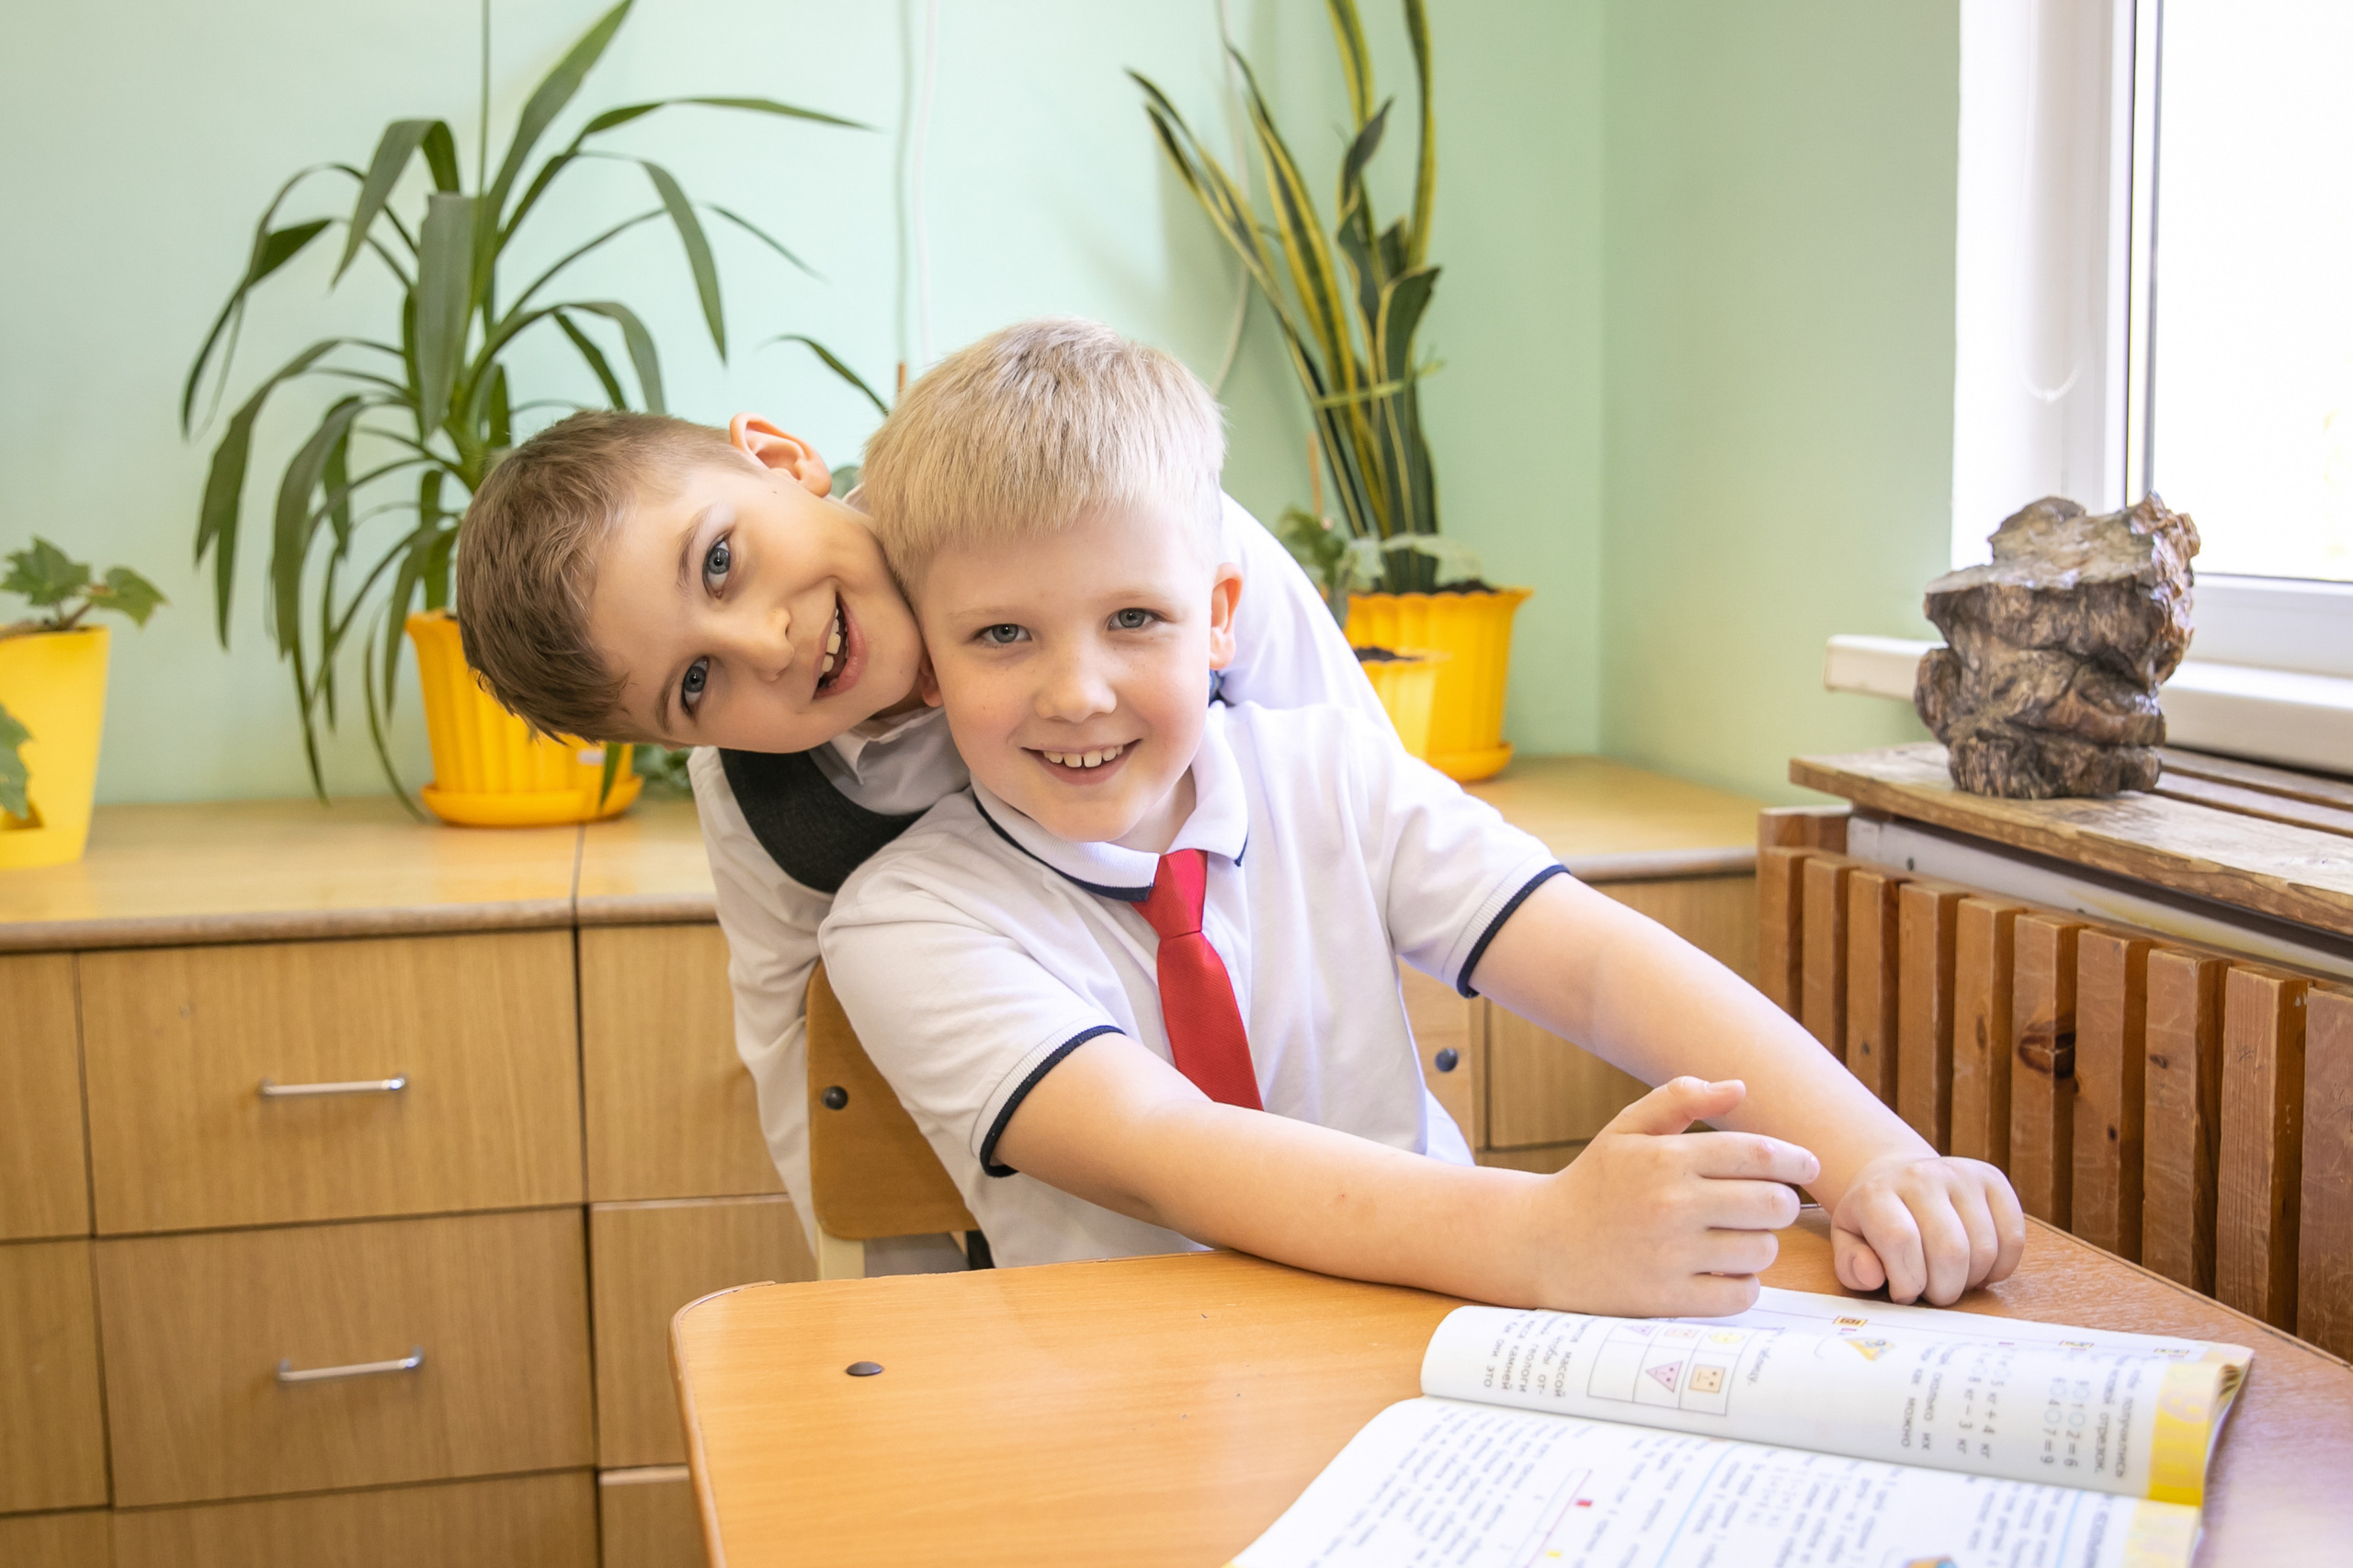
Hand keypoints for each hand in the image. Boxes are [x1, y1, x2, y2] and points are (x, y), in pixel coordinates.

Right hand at [1529, 1077, 1818, 1316]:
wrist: (1540, 1243)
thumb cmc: (1593, 1183)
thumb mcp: (1626, 1130)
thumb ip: (1679, 1099)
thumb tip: (1738, 1087)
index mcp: (1666, 1157)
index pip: (1758, 1154)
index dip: (1796, 1160)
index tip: (1808, 1167)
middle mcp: (1672, 1204)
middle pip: (1774, 1204)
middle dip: (1782, 1203)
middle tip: (1767, 1206)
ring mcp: (1671, 1255)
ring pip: (1762, 1250)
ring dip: (1761, 1244)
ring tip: (1735, 1239)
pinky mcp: (1668, 1299)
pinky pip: (1740, 1294)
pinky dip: (1742, 1284)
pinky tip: (1722, 1271)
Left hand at [1830, 1154, 2025, 1304]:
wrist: (1899, 1178)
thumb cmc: (1874, 1220)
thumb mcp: (1847, 1242)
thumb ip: (1851, 1265)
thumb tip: (1871, 1274)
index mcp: (1877, 1193)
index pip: (1900, 1241)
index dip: (1907, 1282)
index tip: (1903, 1292)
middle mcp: (1920, 1176)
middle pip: (1949, 1250)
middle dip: (1944, 1290)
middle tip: (1933, 1292)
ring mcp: (1960, 1175)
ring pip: (1983, 1249)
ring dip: (1970, 1281)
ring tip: (1951, 1277)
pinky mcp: (1993, 1180)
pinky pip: (2013, 1238)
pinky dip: (2000, 1267)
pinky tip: (1978, 1268)